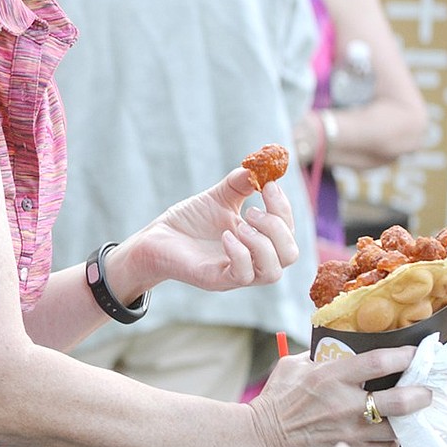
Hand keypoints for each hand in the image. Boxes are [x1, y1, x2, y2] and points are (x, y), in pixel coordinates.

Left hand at [130, 167, 298, 291]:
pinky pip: (242, 276)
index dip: (283, 208)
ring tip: (241, 223)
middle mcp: (252, 261)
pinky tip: (225, 235)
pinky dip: (240, 253)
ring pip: (272, 272)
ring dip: (263, 244)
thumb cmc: (190, 221)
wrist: (157, 237)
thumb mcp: (219, 197)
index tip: (269, 185)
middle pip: (290, 255)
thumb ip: (241, 183)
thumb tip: (262, 167)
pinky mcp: (215, 279)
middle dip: (278, 228)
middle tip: (252, 210)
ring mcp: (234, 274)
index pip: (288, 232)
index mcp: (257, 242)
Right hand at [247, 346, 432, 446]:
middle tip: (427, 390)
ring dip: (407, 421)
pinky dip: (391, 441)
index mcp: (331, 377)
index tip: (414, 353)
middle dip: (421, 394)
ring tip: (411, 413)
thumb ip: (321, 357)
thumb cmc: (279, 397)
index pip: (377, 362)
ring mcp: (351, 432)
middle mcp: (346, 405)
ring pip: (397, 430)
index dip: (403, 356)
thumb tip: (342, 348)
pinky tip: (388, 433)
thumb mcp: (294, 365)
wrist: (263, 436)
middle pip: (399, 402)